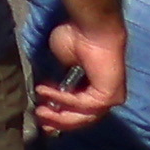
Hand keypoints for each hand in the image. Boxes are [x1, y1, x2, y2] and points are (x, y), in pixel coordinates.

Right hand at [36, 15, 128, 135]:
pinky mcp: (108, 96)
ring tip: (40, 110)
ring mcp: (110, 97)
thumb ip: (61, 81)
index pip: (82, 111)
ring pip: (84, 116)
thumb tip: (51, 94)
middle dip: (59, 122)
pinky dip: (62, 99)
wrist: (92, 28)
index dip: (61, 117)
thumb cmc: (77, 38)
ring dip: (59, 116)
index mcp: (97, 88)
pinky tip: (45, 91)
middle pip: (83, 118)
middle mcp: (107, 96)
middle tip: (39, 119)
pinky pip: (82, 104)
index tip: (42, 118)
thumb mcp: (63, 63)